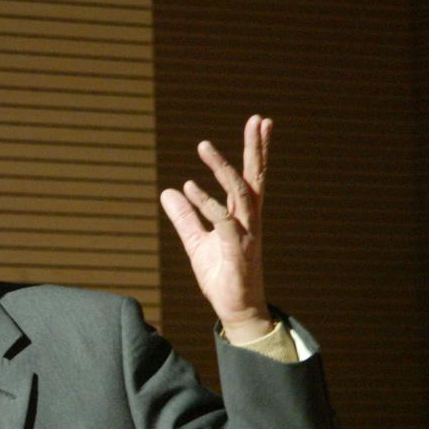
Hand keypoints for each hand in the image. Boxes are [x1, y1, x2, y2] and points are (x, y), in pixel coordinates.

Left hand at [160, 115, 273, 343]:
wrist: (235, 310)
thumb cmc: (222, 276)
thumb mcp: (196, 243)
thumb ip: (185, 217)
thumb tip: (168, 192)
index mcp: (244, 216)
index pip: (251, 176)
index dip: (256, 150)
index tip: (260, 122)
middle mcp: (249, 220)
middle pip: (255, 177)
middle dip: (256, 148)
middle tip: (258, 118)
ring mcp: (246, 234)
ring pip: (239, 194)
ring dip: (222, 168)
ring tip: (204, 145)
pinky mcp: (236, 251)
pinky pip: (222, 222)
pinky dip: (205, 203)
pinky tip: (189, 187)